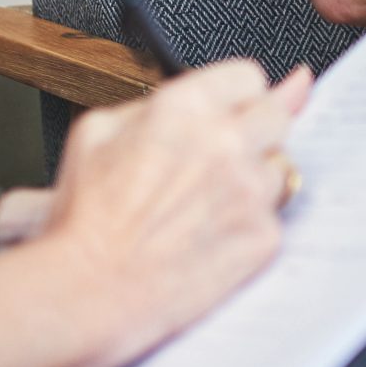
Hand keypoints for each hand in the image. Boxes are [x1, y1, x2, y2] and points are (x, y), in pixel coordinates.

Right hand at [40, 58, 313, 366]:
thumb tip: (197, 93)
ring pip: (279, 169)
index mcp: (185, 106)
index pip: (248, 77)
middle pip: (278, 115)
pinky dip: (250, 228)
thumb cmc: (85, 218)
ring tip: (206, 209)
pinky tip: (212, 240)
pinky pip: (274, 219)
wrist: (89, 290)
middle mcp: (227, 141)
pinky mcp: (263, 237)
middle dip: (257, 130)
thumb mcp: (96, 131)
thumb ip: (153, 104)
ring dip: (254, 181)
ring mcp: (251, 191)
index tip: (232, 111)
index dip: (237, 97)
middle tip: (224, 159)